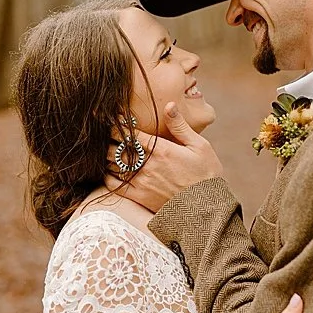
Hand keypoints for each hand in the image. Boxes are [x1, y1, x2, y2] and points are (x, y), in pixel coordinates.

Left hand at [105, 102, 222, 211]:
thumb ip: (180, 126)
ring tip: (107, 151)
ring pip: (113, 165)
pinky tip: (110, 171)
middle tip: (106, 135)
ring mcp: (142, 182)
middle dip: (110, 140)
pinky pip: (114, 185)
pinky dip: (108, 176)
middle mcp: (148, 165)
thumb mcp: (199, 146)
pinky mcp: (139, 197)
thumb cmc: (206, 174)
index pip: (131, 133)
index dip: (118, 125)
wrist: (207, 208)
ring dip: (108, 157)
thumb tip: (169, 105)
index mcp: (161, 150)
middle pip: (117, 148)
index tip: (113, 120)